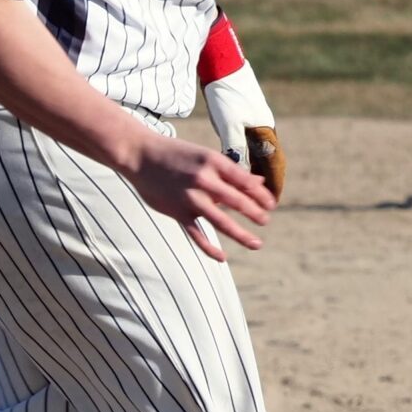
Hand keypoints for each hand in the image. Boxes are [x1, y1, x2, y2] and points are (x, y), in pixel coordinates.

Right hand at [125, 131, 274, 261]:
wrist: (140, 155)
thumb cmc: (177, 154)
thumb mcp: (205, 156)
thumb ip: (231, 172)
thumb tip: (259, 181)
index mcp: (213, 162)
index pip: (246, 182)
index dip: (262, 195)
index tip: (271, 204)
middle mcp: (203, 179)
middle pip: (238, 201)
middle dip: (256, 213)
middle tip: (266, 221)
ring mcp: (189, 197)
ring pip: (220, 221)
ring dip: (241, 234)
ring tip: (256, 244)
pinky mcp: (176, 211)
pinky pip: (196, 234)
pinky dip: (208, 248)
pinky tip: (222, 257)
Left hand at [203, 59, 284, 201]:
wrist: (221, 65)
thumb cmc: (225, 93)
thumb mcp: (230, 123)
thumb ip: (236, 147)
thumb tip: (241, 174)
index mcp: (264, 131)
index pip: (273, 165)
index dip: (273, 184)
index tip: (271, 202)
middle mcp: (263, 129)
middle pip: (267, 162)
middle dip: (265, 182)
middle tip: (262, 202)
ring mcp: (253, 123)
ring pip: (257, 154)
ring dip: (254, 172)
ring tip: (249, 191)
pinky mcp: (242, 118)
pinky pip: (247, 145)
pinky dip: (243, 159)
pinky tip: (234, 169)